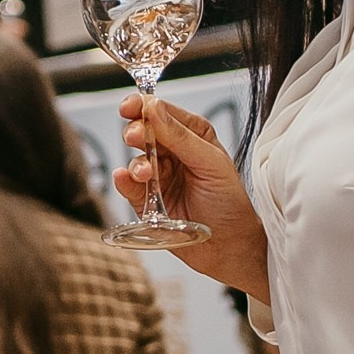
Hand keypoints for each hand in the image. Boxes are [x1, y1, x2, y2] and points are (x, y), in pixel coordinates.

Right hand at [115, 93, 271, 300]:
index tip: (130, 107)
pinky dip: (124, 181)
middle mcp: (172, 152)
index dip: (143, 106)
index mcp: (192, 135)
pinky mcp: (145, 200)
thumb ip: (181, 136)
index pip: (161, 112)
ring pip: (134, 159)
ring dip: (136, 164)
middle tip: (135, 137)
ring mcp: (157, 176)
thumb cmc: (230, 203)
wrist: (230, 247)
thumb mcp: (211, 163)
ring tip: (146, 174)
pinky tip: (126, 179)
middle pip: (142, 132)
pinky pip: (128, 185)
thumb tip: (153, 107)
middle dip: (135, 132)